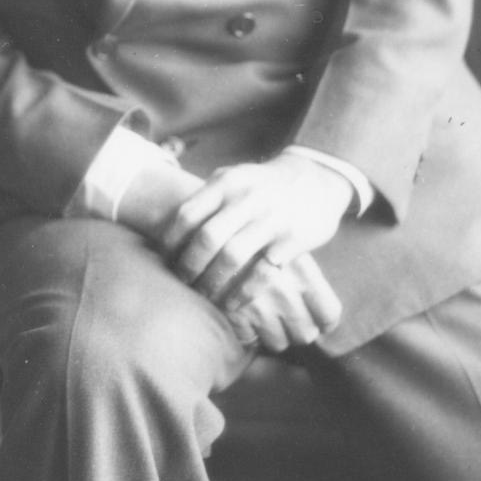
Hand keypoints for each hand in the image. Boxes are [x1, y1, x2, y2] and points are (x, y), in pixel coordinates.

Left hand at [160, 153, 353, 303]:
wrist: (316, 177)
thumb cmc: (263, 184)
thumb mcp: (234, 177)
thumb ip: (206, 197)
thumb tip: (170, 227)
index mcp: (227, 182)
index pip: (188, 214)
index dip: (172, 241)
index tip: (165, 259)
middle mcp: (247, 199)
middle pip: (207, 238)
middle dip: (189, 265)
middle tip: (182, 282)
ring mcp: (271, 219)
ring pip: (232, 257)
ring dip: (212, 282)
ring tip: (203, 296)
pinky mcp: (292, 240)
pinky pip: (262, 272)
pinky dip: (242, 292)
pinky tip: (231, 303)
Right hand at [220, 251, 342, 351]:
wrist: (208, 241)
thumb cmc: (253, 245)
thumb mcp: (283, 247)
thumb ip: (305, 278)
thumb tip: (324, 321)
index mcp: (302, 269)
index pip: (329, 313)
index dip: (323, 322)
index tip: (315, 319)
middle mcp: (284, 288)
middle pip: (306, 333)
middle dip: (296, 330)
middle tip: (283, 317)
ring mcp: (259, 303)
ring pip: (280, 342)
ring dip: (272, 334)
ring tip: (261, 314)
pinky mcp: (235, 314)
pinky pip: (252, 341)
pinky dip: (248, 333)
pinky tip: (242, 314)